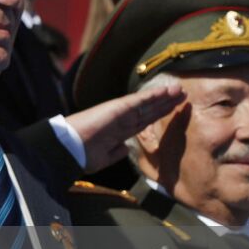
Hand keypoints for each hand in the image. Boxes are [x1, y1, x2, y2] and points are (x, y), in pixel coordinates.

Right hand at [65, 82, 185, 171]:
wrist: (68, 149)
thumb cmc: (80, 154)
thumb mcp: (104, 158)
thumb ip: (117, 152)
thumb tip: (126, 148)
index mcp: (118, 132)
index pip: (143, 121)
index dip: (158, 115)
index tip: (172, 110)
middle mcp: (121, 121)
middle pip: (149, 111)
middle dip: (165, 103)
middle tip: (181, 95)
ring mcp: (120, 113)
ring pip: (147, 104)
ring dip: (164, 97)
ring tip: (179, 90)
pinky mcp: (118, 108)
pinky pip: (139, 101)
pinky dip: (153, 95)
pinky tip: (166, 91)